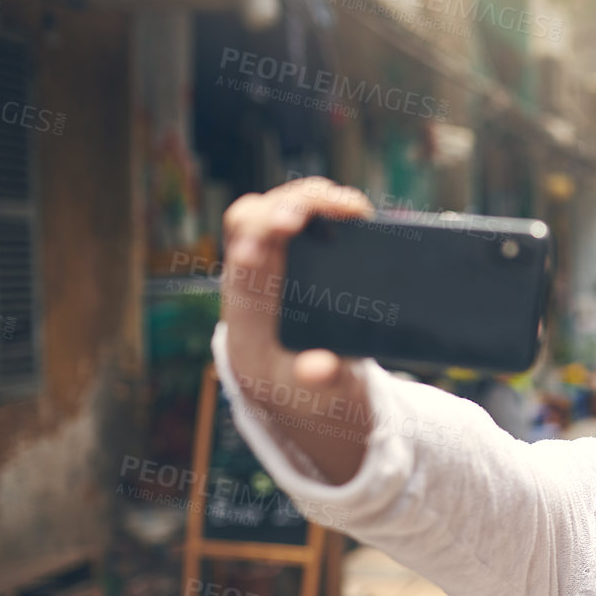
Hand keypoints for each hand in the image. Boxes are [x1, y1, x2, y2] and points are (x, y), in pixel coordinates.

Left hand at [220, 178, 375, 483]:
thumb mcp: (318, 398)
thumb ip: (321, 384)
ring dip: (308, 197)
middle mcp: (248, 280)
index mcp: (248, 316)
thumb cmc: (302, 392)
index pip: (242, 263)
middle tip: (334, 208)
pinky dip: (321, 204)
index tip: (291, 228)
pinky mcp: (288, 254)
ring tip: (352, 207)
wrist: (292, 388)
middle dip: (288, 204)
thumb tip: (320, 367)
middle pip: (248, 219)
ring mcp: (266, 262)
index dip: (261, 238)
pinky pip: (295, 214)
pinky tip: (353, 212)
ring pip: (270, 207)